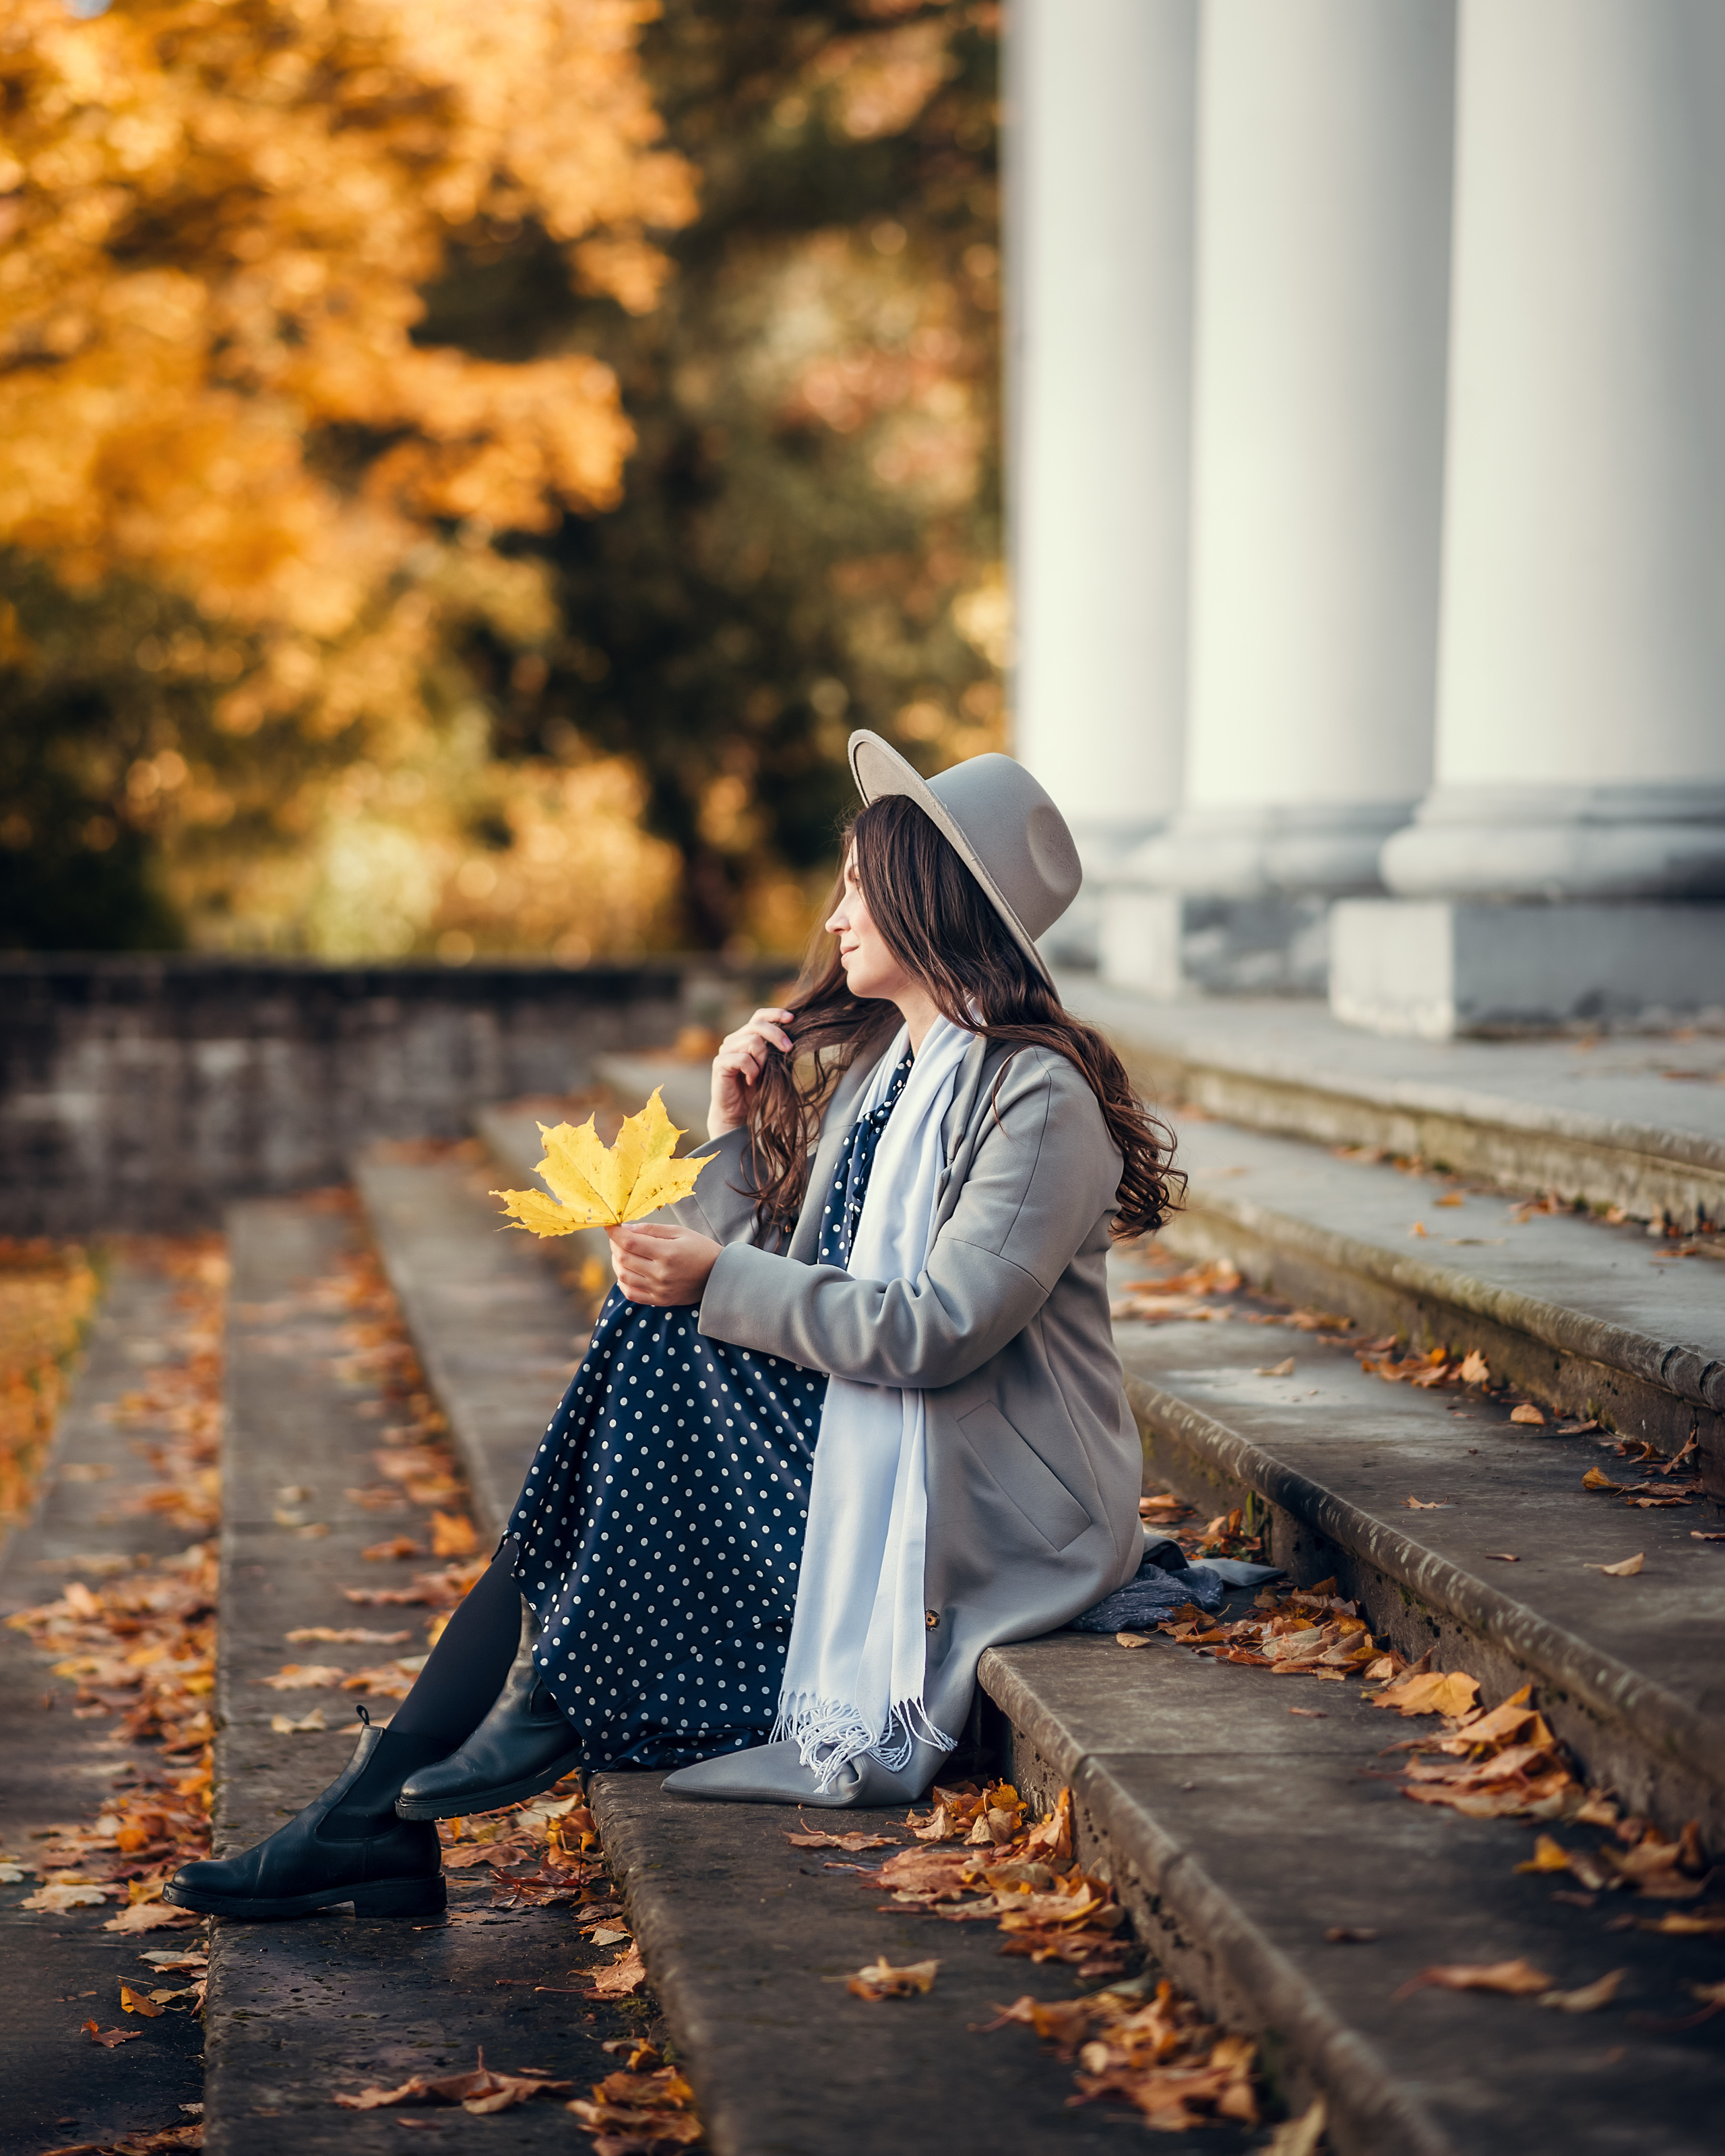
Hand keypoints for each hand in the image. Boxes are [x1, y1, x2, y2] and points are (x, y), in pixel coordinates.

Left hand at [606, 1223, 722, 1307]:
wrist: (720, 1277)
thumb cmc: (701, 1250)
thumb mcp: (680, 1232)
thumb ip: (652, 1229)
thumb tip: (626, 1228)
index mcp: (667, 1253)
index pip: (630, 1242)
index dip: (615, 1232)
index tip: (609, 1224)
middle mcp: (661, 1274)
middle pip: (624, 1258)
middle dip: (615, 1244)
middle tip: (618, 1237)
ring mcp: (659, 1290)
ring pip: (623, 1276)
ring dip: (617, 1262)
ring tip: (622, 1253)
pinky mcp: (660, 1301)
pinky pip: (631, 1294)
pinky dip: (622, 1282)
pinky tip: (627, 1271)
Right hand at [707, 1005, 794, 1138]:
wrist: (737, 1113)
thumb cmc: (756, 1090)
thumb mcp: (771, 1067)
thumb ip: (777, 1051)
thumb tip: (794, 1039)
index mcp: (746, 1036)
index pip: (759, 1015)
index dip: (775, 1013)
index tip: (792, 1019)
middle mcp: (734, 1040)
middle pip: (757, 1025)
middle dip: (777, 1034)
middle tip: (789, 1048)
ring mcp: (725, 1050)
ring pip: (752, 1041)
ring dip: (763, 1059)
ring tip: (762, 1075)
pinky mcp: (720, 1063)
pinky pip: (742, 1059)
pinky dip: (752, 1070)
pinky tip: (751, 1081)